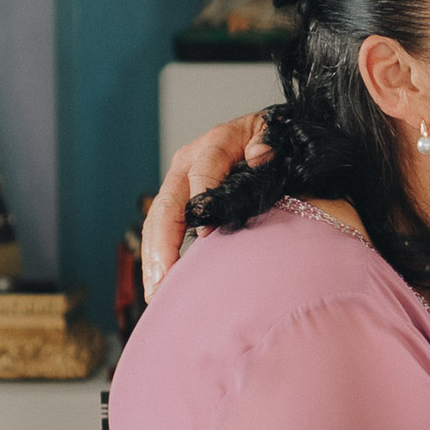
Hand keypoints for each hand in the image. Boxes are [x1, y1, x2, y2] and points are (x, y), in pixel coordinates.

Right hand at [141, 115, 268, 297]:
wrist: (265, 137)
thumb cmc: (273, 142)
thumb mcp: (275, 136)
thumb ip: (268, 143)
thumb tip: (260, 154)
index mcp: (215, 144)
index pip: (203, 171)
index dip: (202, 200)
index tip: (207, 235)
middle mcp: (188, 162)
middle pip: (168, 204)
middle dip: (163, 245)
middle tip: (164, 281)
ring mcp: (179, 183)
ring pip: (157, 221)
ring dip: (154, 258)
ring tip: (155, 293)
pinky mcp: (178, 201)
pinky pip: (160, 230)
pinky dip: (157, 258)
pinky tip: (159, 287)